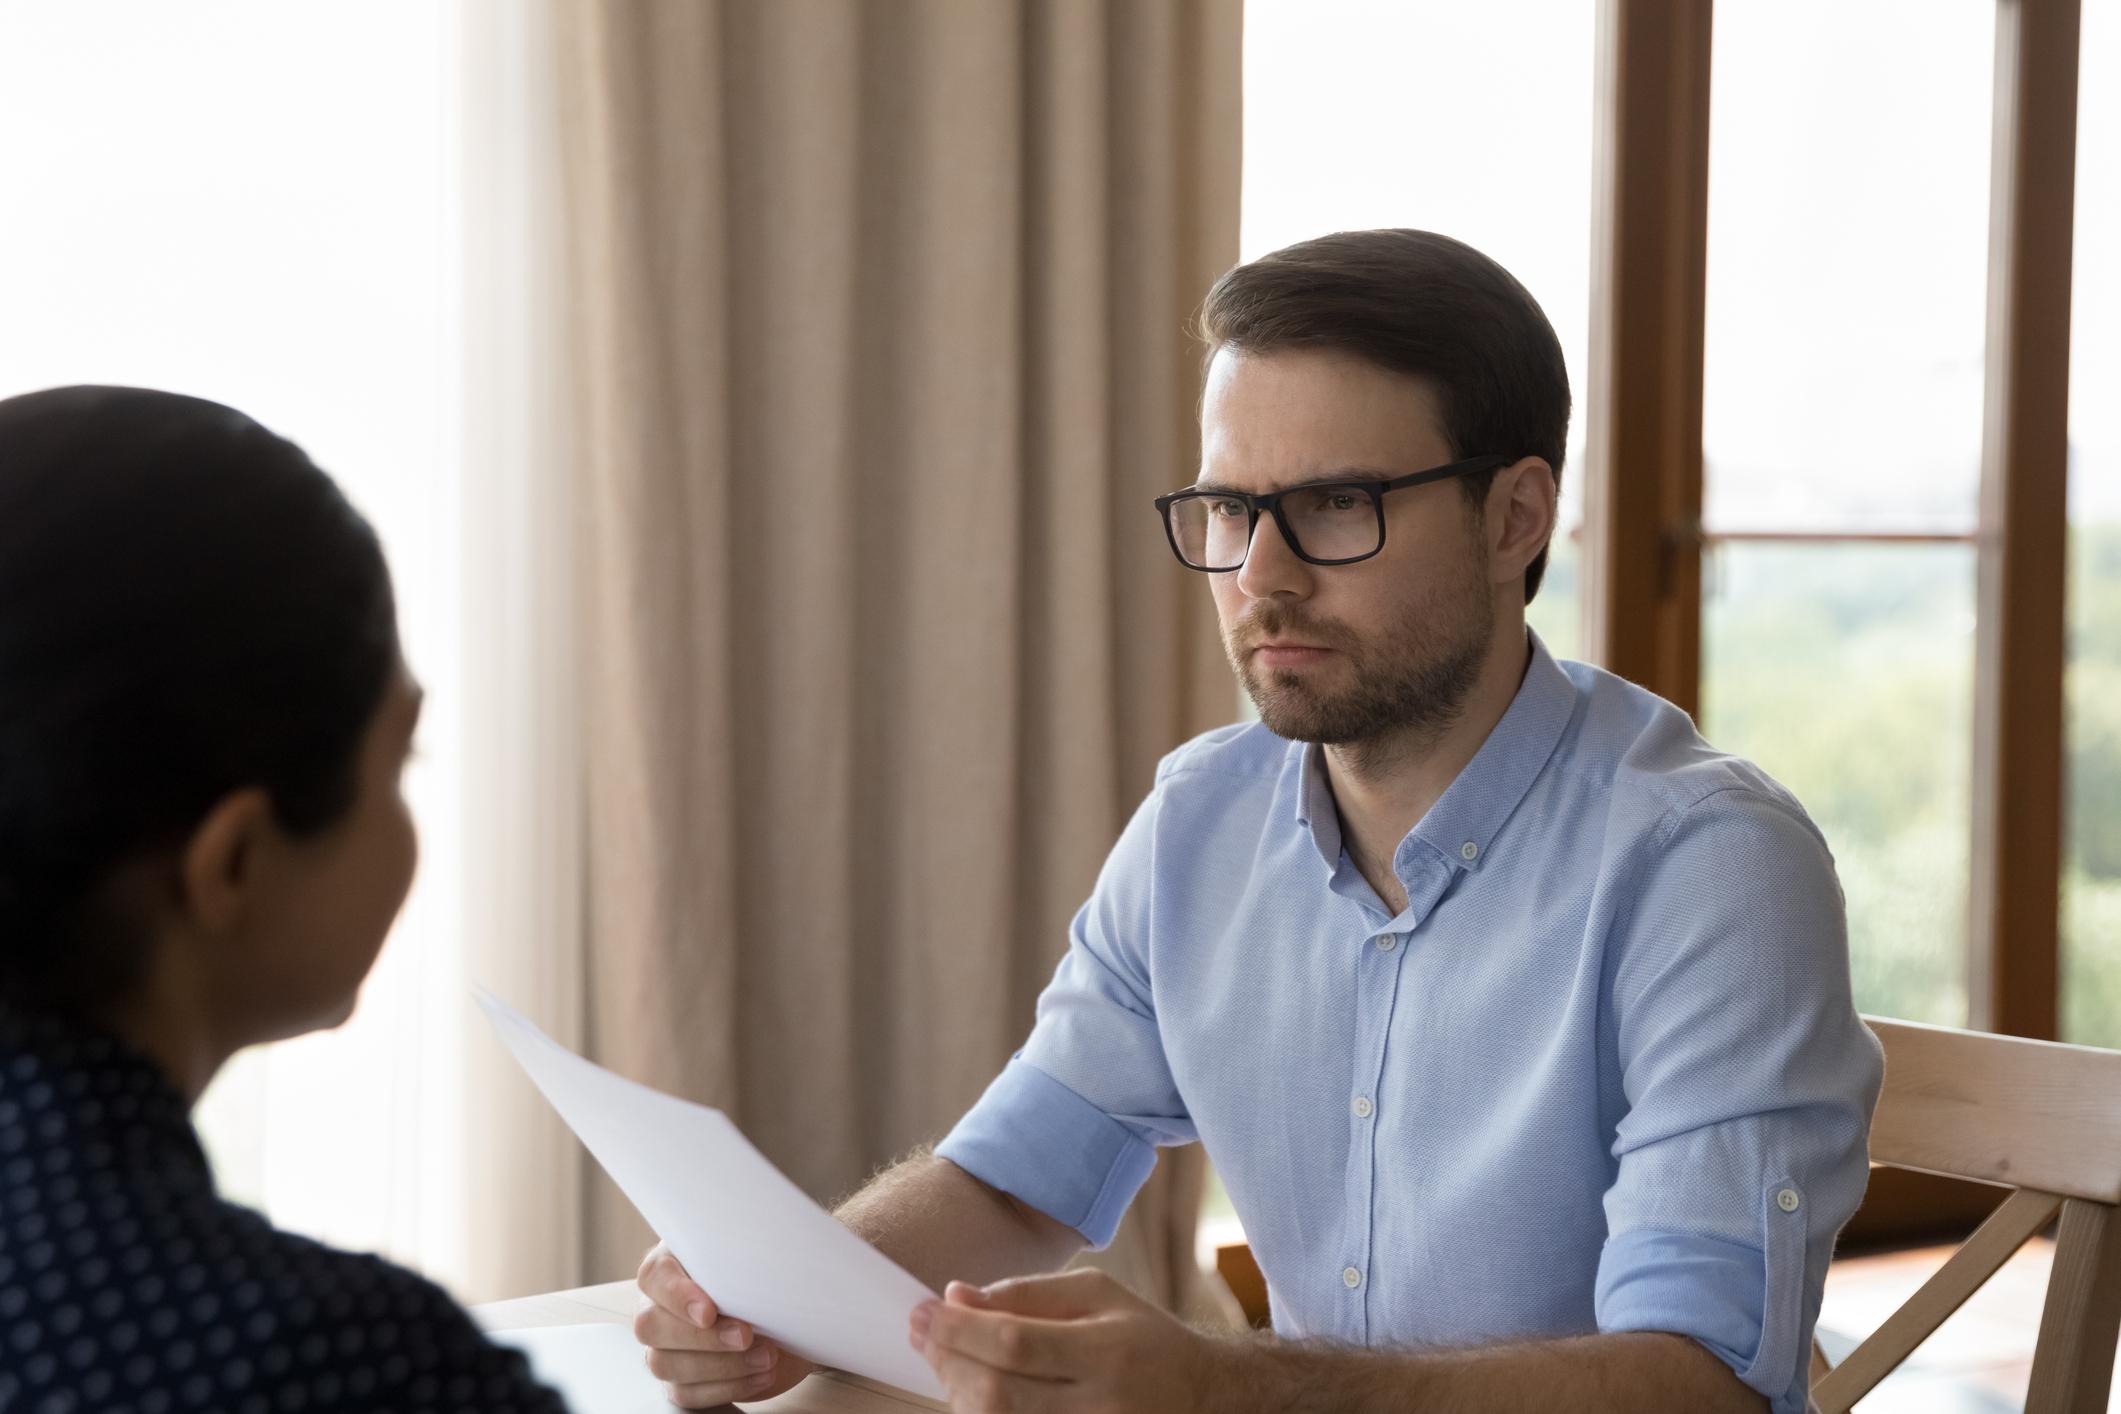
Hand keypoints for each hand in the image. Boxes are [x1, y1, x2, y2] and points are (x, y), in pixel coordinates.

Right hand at [634, 1241, 815, 1407]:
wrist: (790, 1318)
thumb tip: (754, 1257)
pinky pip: (688, 1394)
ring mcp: (665, 1348)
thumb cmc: (766, 1278)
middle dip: (703, 1337)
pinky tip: (760, 1375)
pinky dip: (728, 1387)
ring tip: (766, 1356)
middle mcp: (659, 1307)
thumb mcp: (758, 1257)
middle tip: (746, 1335)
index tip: (709, 1311)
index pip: (653, 1277)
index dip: (676, 1295)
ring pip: (665, 1364)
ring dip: (721, 1365)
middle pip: (651, 1326)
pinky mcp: (681, 1381)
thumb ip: (744, 1254)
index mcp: (672, 1265)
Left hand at [909, 1268, 1216, 1412]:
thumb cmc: (1142, 1338)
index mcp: (1106, 1352)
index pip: (1014, 1343)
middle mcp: (1098, 1406)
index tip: (922, 1309)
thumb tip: (958, 1295)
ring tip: (945, 1358)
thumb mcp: (1097, 1295)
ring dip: (956, 1391)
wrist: (1202, 1398)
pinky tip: (971, 1391)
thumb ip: (1026, 1294)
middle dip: (947, 1359)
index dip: (958, 1329)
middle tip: (921, 1331)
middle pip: (998, 1392)